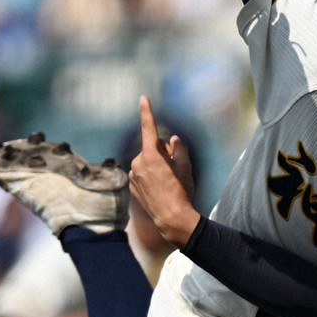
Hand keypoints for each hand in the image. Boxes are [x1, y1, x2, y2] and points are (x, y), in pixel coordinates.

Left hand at [129, 95, 200, 247]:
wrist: (171, 218)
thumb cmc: (181, 191)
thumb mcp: (185, 168)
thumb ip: (179, 149)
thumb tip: (174, 139)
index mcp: (151, 155)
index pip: (149, 128)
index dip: (147, 112)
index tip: (143, 98)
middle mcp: (137, 162)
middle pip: (152, 149)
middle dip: (162, 153)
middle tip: (174, 169)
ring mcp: (132, 175)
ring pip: (146, 162)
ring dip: (155, 166)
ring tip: (166, 182)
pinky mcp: (131, 186)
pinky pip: (141, 174)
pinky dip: (149, 176)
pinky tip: (158, 188)